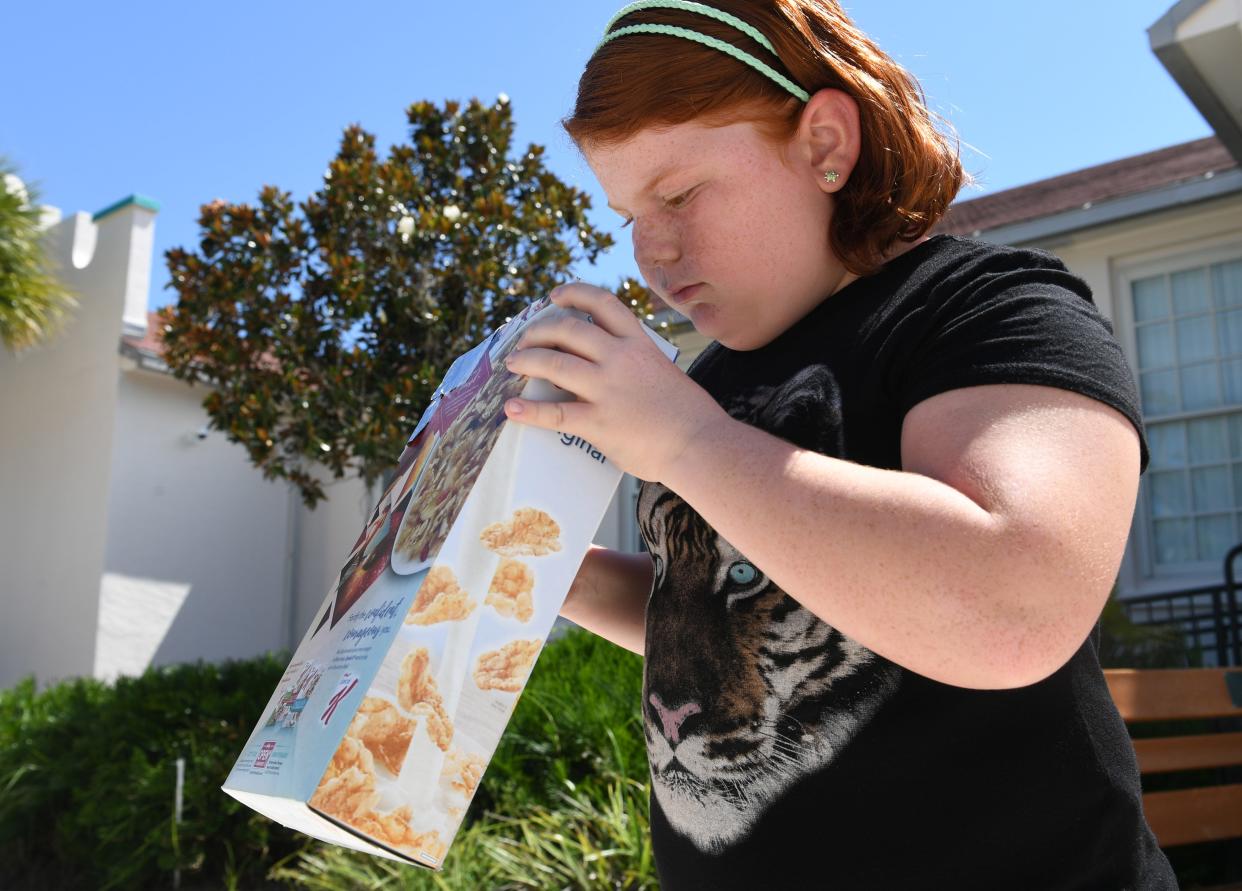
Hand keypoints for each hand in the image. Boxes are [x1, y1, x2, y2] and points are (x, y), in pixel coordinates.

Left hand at [503, 283, 729, 481]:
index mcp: (639, 343)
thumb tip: (607, 366)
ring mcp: (607, 390)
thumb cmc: (687, 414)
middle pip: (567, 330)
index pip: (602, 304)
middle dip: (538, 331)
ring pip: (553, 363)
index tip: (555, 296)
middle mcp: (620, 359)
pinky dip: (528, 412)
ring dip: (526, 360)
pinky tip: (511, 410)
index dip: (574, 293)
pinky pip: (555, 413)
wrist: (700, 444)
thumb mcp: (663, 370)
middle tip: (524, 341)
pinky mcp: (598, 422)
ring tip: (513, 365)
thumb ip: (636, 362)